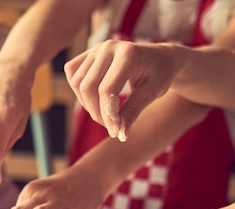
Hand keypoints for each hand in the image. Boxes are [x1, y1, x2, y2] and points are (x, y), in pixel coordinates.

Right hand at [65, 40, 179, 140]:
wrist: (161, 58)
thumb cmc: (159, 76)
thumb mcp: (150, 95)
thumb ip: (131, 113)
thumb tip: (119, 135)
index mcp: (127, 54)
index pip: (106, 90)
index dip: (108, 114)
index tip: (115, 132)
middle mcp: (108, 47)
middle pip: (88, 87)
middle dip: (97, 112)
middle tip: (112, 126)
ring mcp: (96, 48)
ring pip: (77, 83)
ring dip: (88, 105)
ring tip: (106, 114)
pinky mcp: (89, 53)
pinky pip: (73, 74)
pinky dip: (79, 91)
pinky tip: (96, 99)